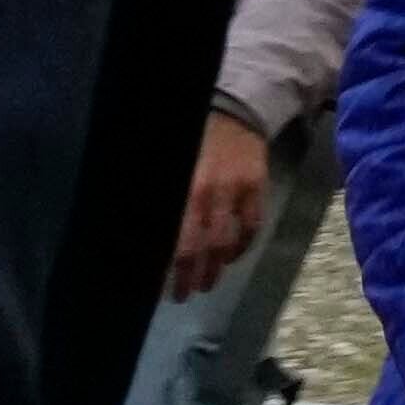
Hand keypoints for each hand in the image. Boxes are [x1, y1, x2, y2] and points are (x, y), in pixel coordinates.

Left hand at [169, 112, 274, 295]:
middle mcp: (209, 193)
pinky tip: (231, 257)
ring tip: (208, 283)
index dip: (170, 266)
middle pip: (201, 247)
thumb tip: (147, 235)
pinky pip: (251, 227)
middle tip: (185, 293)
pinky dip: (241, 247)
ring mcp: (236, 192)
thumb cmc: (192, 141)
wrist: (234, 111)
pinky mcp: (257, 189)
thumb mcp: (170, 168)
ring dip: (217, 268)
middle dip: (192, 276)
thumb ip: (165, 199)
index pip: (177, 239)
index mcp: (184, 190)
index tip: (162, 285)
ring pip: (227, 242)